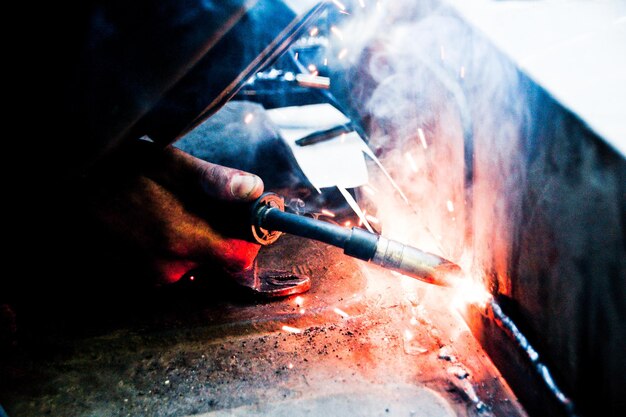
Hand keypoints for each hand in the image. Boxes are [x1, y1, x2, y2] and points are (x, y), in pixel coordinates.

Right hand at [89, 145, 263, 283]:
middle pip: (216, 263)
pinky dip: (167, 248)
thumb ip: (215, 181)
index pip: (239, 259)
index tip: (241, 221)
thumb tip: (255, 189)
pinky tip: (151, 222)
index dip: (246, 240)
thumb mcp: (170, 164)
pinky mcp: (131, 278)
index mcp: (184, 240)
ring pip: (191, 264)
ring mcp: (147, 277)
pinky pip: (166, 266)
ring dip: (190, 242)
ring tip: (169, 209)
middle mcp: (169, 268)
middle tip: (199, 205)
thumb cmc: (121, 168)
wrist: (66, 183)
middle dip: (216, 237)